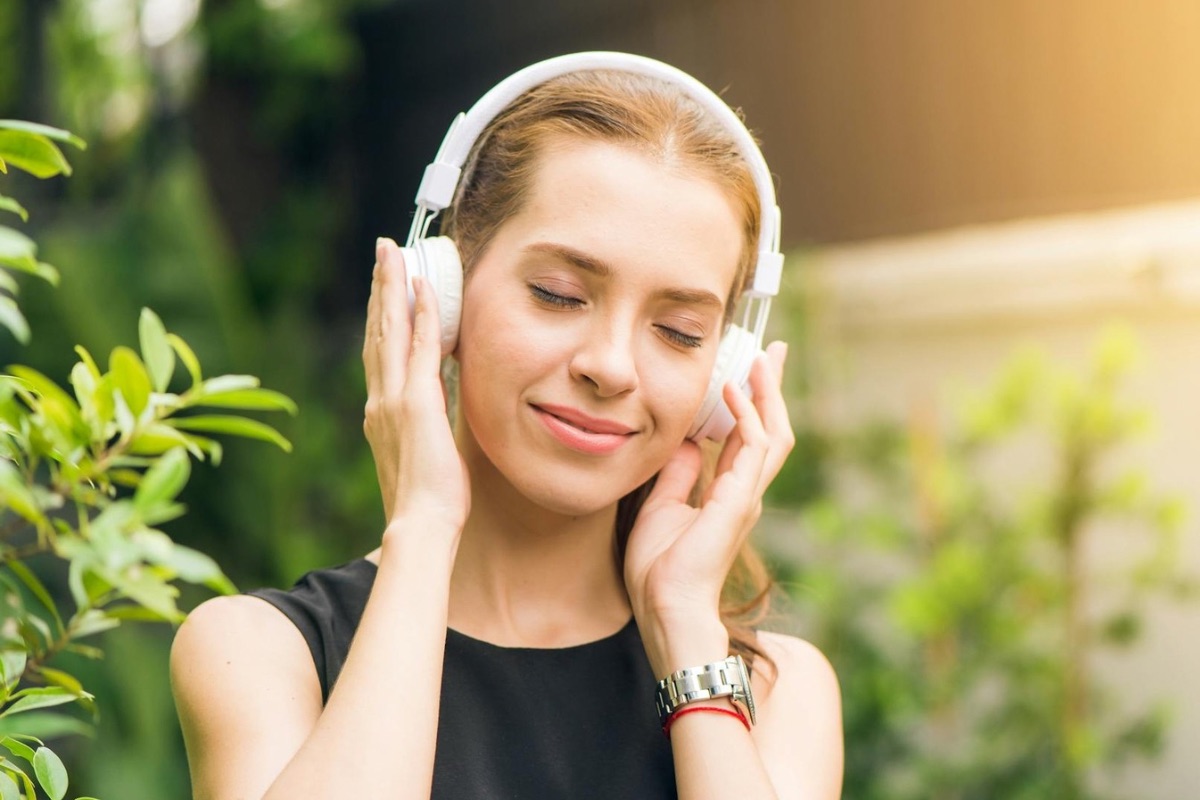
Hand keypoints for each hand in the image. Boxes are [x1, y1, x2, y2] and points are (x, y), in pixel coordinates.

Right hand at [362, 237, 469, 536]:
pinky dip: (422, 315)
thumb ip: (428, 424)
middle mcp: (380, 400)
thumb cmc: (429, 500)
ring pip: (391, 330)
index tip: (386, 287)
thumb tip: (441, 406)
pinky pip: (421, 348)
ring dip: (393, 288)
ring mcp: (394, 399)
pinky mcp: (416, 402)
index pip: (381, 352)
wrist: (421, 525)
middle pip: (378, 331)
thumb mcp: (426, 453)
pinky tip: (425, 288)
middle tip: (385, 251)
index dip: (382, 316)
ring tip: (395, 253)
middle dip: (381, 288)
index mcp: (382, 413)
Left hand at [623, 342, 793, 669]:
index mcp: (728, 493)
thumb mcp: (661, 505)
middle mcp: (744, 491)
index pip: (746, 438)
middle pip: (770, 428)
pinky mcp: (740, 498)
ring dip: (767, 393)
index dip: (749, 403)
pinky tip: (733, 390)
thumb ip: (678, 473)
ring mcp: (747, 495)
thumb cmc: (660, 569)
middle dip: (771, 389)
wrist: (667, 605)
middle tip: (771, 351)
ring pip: (772, 432)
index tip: (746, 370)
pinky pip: (753, 446)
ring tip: (762, 358)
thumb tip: (686, 441)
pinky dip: (746, 414)